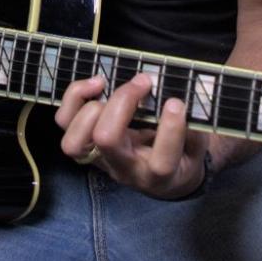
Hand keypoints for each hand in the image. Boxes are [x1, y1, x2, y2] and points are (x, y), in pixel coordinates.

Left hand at [55, 72, 207, 199]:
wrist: (162, 178)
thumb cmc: (181, 157)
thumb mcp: (197, 148)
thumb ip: (195, 129)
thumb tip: (185, 100)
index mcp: (159, 174)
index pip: (161, 162)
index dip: (170, 130)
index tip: (176, 103)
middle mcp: (124, 170)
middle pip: (107, 140)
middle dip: (122, 103)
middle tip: (144, 82)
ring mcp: (99, 159)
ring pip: (74, 141)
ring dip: (90, 106)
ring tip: (107, 84)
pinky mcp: (85, 145)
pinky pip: (64, 123)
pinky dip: (75, 98)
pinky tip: (96, 84)